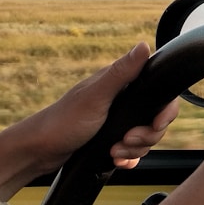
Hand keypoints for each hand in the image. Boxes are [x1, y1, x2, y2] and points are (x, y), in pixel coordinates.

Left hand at [18, 42, 178, 175]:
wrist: (40, 151)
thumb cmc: (63, 121)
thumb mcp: (96, 97)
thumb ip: (121, 73)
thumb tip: (144, 46)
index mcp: (120, 85)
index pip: (159, 95)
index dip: (163, 112)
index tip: (154, 124)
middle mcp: (121, 101)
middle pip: (155, 121)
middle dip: (145, 136)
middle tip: (126, 140)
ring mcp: (117, 122)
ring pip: (145, 138)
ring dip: (133, 150)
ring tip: (114, 151)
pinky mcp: (111, 139)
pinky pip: (133, 152)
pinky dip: (127, 158)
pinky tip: (115, 159)